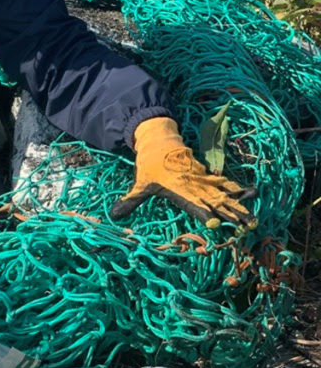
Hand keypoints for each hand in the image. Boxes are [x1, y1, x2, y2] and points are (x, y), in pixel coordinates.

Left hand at [110, 117, 256, 229]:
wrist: (159, 141)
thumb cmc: (149, 166)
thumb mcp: (140, 183)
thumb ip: (130, 200)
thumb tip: (113, 215)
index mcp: (178, 189)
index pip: (193, 204)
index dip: (204, 213)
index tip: (215, 223)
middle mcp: (193, 185)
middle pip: (215, 201)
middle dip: (232, 214)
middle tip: (248, 226)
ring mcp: (202, 179)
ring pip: (224, 193)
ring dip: (239, 205)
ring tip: (253, 218)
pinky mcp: (207, 174)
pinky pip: (225, 182)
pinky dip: (238, 189)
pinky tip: (252, 193)